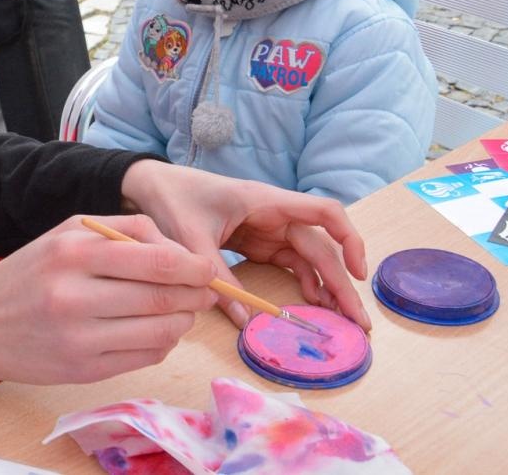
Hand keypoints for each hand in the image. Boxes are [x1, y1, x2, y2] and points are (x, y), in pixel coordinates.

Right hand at [0, 214, 218, 385]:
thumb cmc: (29, 272)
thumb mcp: (65, 233)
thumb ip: (123, 232)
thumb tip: (181, 252)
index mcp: (73, 253)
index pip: (155, 262)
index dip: (193, 267)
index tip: (208, 268)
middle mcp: (75, 296)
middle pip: (163, 298)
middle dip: (195, 294)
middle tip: (205, 290)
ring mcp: (80, 338)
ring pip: (160, 332)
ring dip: (182, 321)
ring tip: (180, 310)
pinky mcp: (84, 371)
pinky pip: (144, 358)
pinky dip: (161, 343)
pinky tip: (153, 331)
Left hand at [117, 160, 370, 330]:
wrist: (149, 187)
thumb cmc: (172, 199)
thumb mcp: (191, 238)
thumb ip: (217, 275)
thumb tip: (246, 320)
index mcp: (265, 200)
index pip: (323, 212)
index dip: (348, 239)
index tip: (358, 273)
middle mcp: (275, 213)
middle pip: (321, 246)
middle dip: (341, 282)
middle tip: (358, 321)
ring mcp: (268, 229)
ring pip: (309, 258)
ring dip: (326, 287)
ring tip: (342, 321)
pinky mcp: (257, 243)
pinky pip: (288, 263)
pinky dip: (303, 284)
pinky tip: (313, 306)